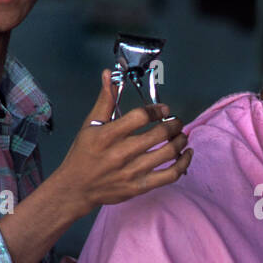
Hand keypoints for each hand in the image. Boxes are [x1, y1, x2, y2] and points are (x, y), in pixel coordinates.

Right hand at [51, 69, 192, 214]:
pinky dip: (183, 164)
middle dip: (173, 125)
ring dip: (180, 141)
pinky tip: (186, 155)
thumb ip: (105, 100)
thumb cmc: (83, 154)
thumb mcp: (90, 125)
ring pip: (167, 154)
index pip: (140, 116)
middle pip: (158, 134)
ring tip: (181, 136)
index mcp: (108, 135)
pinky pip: (169, 176)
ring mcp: (132, 172)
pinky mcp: (139, 187)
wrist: (76, 187)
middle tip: (176, 122)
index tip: (163, 109)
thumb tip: (109, 74)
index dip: (156, 110)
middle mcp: (121, 153)